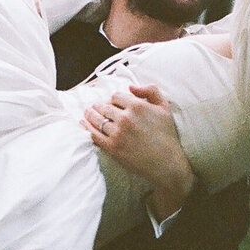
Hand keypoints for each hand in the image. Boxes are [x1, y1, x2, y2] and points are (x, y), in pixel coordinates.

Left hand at [82, 84, 194, 218]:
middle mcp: (125, 118)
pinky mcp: (112, 147)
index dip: (113, 99)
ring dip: (90, 115)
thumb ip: (150, 90)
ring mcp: (117, 133)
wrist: (166, 162)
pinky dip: (87, 128)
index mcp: (137, 106)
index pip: (116, 96)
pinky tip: (83, 124)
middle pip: (104, 107)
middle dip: (99, 106)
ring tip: (87, 113)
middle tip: (95, 106)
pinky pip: (94, 135)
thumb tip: (130, 87)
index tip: (112, 103)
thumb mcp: (164, 107)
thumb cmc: (167, 135)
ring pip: (97, 119)